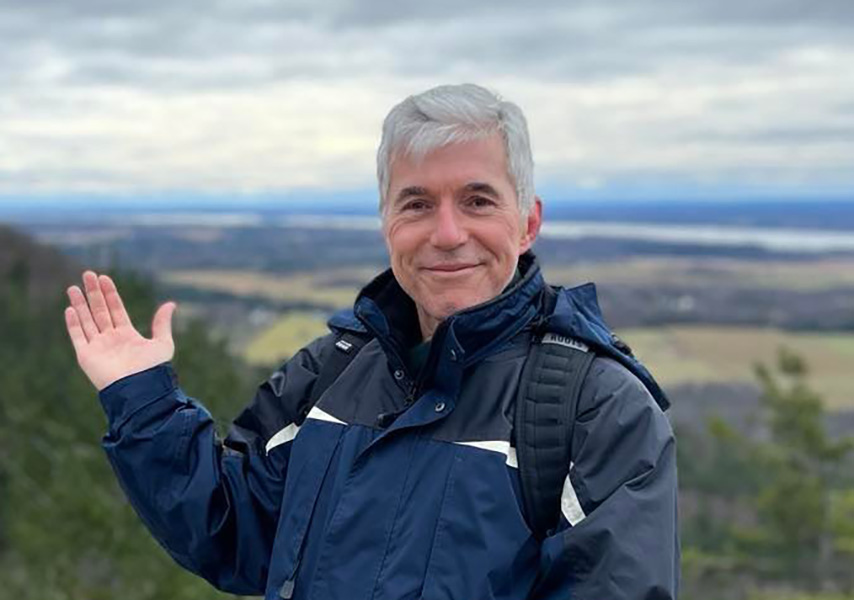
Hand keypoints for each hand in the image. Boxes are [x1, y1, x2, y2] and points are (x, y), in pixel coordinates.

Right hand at [65, 270, 176, 390]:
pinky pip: (78, 336)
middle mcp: (111, 339)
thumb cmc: (153, 369)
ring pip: (86, 320)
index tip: (104, 278)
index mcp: (127, 335)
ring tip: (73, 287)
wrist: (140, 389)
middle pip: (99, 311)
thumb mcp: (162, 343)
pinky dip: (73, 323)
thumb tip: (170, 304)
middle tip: (87, 273)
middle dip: (93, 293)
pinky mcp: (87, 356)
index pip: (116, 309)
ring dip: (80, 304)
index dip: (110, 293)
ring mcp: (98, 347)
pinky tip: (70, 308)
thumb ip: (162, 323)